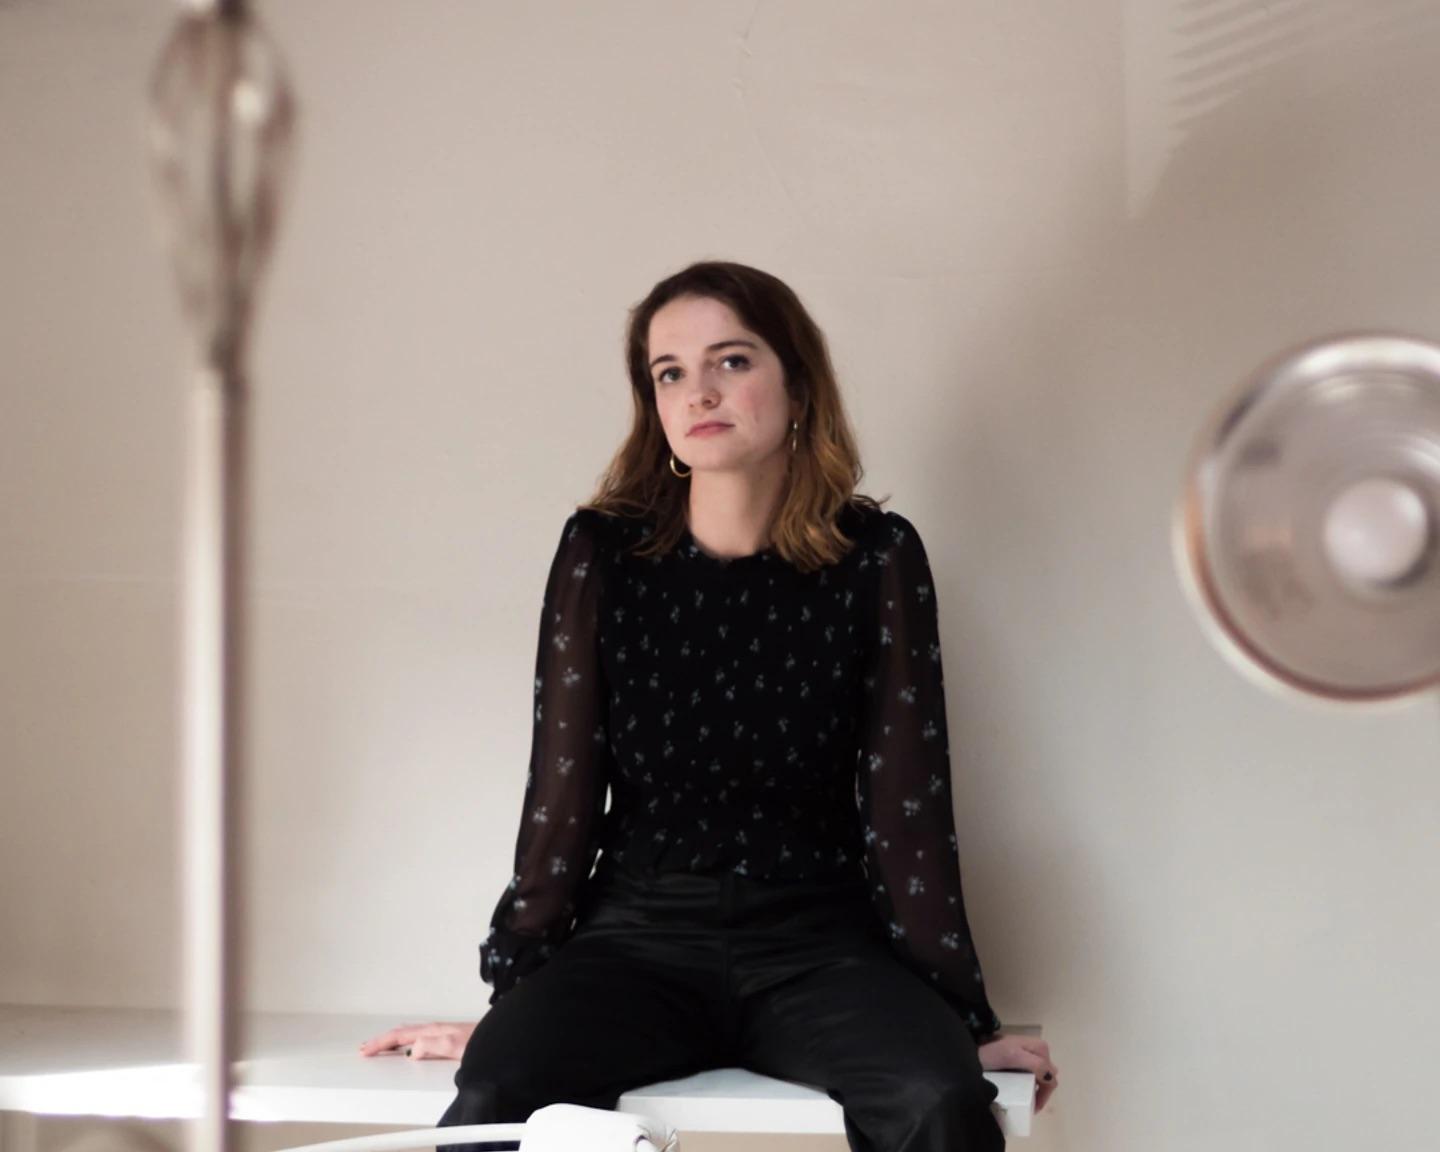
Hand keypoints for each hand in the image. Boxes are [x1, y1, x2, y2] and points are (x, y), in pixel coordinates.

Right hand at [358, 1021, 476, 1060]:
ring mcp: (441, 1032)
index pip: (399, 1036)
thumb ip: (433, 1046)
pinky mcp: (447, 1037)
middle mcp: (435, 1029)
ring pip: (409, 1033)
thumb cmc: (483, 1042)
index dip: (380, 1043)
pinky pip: (418, 1036)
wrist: (501, 1039)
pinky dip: (405, 1040)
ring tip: (380, 1045)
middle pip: (401, 1033)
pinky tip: (407, 1045)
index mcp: (433, 1031)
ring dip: (392, 1040)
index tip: (365, 1051)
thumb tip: (411, 1051)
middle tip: (365, 1048)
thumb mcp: (455, 1046)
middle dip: (381, 1040)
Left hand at [977, 1033, 1057, 1112]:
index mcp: (1040, 1048)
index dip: (1045, 1094)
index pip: (1051, 1077)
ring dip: (1035, 1089)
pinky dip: (1028, 1084)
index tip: (1034, 1108)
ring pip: (1040, 1076)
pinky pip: (1030, 1074)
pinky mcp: (1019, 1059)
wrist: (971, 1050)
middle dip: (1041, 1092)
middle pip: (1047, 1076)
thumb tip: (1051, 1077)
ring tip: (1025, 1100)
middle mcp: (1037, 1049)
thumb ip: (1035, 1064)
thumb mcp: (1013, 1056)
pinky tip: (1019, 1090)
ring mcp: (1028, 1054)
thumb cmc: (991, 1053)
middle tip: (1030, 1105)